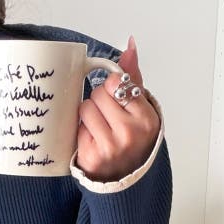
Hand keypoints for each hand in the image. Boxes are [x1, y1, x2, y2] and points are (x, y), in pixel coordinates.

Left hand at [76, 35, 160, 183]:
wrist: (126, 177)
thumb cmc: (134, 141)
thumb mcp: (141, 109)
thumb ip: (133, 77)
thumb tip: (129, 46)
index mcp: (146, 119)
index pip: (117, 82)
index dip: (112, 87)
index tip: (116, 98)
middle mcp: (129, 133)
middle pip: (98, 94)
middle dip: (99, 101)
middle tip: (108, 116)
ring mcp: (109, 146)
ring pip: (85, 108)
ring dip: (88, 115)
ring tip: (100, 127)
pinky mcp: (90, 156)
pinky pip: (78, 128)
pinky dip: (82, 131)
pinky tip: (93, 140)